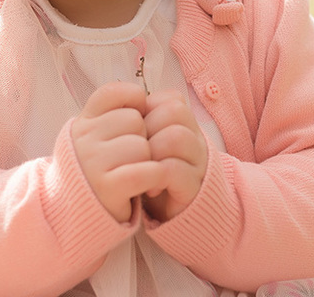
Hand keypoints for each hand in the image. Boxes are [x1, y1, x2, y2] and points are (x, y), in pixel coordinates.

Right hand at [71, 82, 165, 222]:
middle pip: (134, 120)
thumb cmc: (97, 169)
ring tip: (134, 172)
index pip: (112, 92)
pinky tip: (149, 184)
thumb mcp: (96, 136)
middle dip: (142, 137)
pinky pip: (146, 171)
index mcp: (83, 122)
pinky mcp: (107, 188)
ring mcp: (93, 163)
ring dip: (147, 161)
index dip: (132, 100)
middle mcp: (83, 139)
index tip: (136, 117)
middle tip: (132, 156)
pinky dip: (154, 177)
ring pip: (142, 146)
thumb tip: (150, 97)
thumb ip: (114, 113)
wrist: (76, 212)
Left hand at [141, 90, 207, 221]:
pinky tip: (148, 188)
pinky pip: (175, 169)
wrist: (173, 215)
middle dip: (148, 128)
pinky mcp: (195, 186)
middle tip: (135, 150)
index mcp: (185, 123)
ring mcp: (198, 161)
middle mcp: (196, 137)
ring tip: (141, 168)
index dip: (147, 110)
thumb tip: (114, 107)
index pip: (171, 98)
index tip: (134, 131)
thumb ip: (139, 123)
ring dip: (152, 150)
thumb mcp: (146, 144)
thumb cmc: (152, 174)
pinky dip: (157, 176)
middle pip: (175, 112)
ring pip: (176, 137)